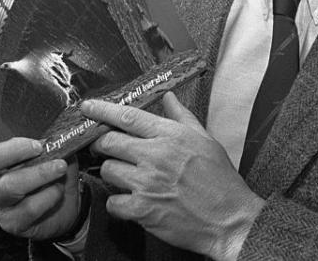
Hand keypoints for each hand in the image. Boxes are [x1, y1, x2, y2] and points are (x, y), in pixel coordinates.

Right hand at [0, 104, 83, 240]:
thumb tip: (60, 118)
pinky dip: (48, 196)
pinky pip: (28, 208)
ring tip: (60, 167)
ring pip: (9, 186)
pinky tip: (58, 190)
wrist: (68, 207)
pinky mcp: (13, 222)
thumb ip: (49, 134)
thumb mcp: (53, 148)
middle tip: (39, 146)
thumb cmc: (55, 171)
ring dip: (38, 173)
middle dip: (13, 150)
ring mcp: (0, 202)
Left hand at [85, 92, 264, 260]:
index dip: (102, 110)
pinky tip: (130, 201)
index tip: (88, 108)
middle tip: (104, 148)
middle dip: (101, 143)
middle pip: (109, 141)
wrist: (229, 219)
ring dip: (112, 173)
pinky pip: (112, 201)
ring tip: (125, 177)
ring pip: (108, 170)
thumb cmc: (220, 181)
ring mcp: (147, 183)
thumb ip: (182, 117)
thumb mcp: (205, 140)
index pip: (127, 116)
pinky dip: (117, 202)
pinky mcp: (143, 209)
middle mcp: (156, 155)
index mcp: (171, 135)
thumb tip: (168, 98)